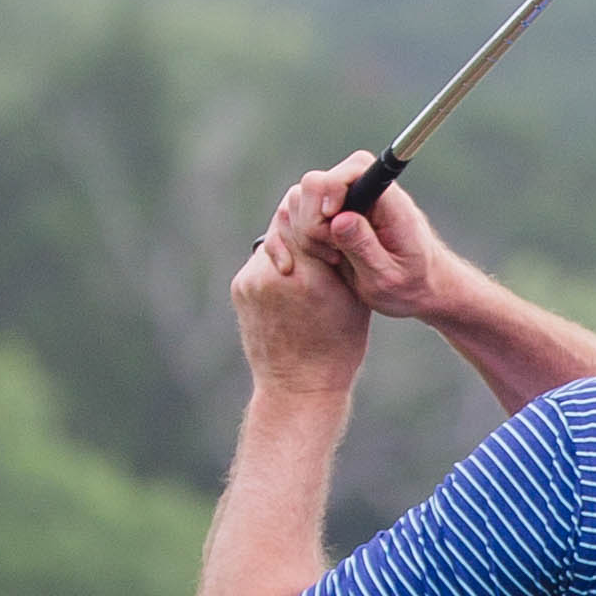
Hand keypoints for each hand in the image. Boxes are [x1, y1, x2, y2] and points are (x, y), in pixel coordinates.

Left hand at [230, 174, 375, 394]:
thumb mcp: (355, 297)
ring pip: (272, 237)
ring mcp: (252, 281)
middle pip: (286, 219)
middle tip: (322, 224)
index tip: (333, 213)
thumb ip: (343, 253)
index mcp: (310, 276)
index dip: (321, 208)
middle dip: (305, 219)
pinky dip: (277, 261)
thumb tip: (336, 216)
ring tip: (309, 256)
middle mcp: (275, 274)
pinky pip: (261, 260)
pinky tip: (292, 277)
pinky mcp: (240, 288)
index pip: (308, 213)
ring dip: (290, 240)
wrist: (298, 387)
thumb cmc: (338, 344)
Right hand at [271, 160, 471, 332]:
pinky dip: (295, 238)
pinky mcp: (332, 217)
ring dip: (306, 233)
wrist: (422, 290)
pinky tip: (312, 261)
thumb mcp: (388, 277)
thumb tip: (340, 219)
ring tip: (333, 258)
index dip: (333, 187)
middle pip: (317, 182)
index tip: (330, 219)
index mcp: (389, 203)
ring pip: (301, 199)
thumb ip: (365, 247)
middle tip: (333, 253)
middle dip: (312, 220)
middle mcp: (365, 195)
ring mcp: (346, 204)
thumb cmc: (411, 286)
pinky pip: (296, 215)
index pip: (356, 167)